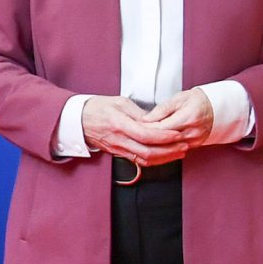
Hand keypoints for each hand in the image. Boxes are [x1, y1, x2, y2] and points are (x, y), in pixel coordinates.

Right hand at [81, 95, 196, 166]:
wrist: (77, 120)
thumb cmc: (97, 108)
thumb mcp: (119, 102)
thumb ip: (138, 113)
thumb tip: (155, 120)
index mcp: (119, 124)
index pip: (146, 135)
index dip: (164, 136)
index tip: (178, 133)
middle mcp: (119, 139)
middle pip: (148, 151)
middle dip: (170, 151)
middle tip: (184, 145)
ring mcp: (118, 149)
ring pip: (145, 159)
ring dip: (165, 158)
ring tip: (180, 152)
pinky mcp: (118, 153)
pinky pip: (139, 161)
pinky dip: (154, 160)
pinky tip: (165, 156)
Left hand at [140, 88, 215, 154]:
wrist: (216, 108)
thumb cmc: (198, 100)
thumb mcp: (179, 99)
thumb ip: (161, 110)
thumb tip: (145, 119)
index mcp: (189, 117)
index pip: (162, 128)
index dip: (146, 129)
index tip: (135, 127)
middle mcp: (193, 131)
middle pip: (164, 141)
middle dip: (147, 139)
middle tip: (134, 135)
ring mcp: (195, 141)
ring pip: (169, 148)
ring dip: (154, 145)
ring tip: (141, 140)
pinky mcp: (194, 146)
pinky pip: (175, 151)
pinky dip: (163, 148)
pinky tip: (154, 145)